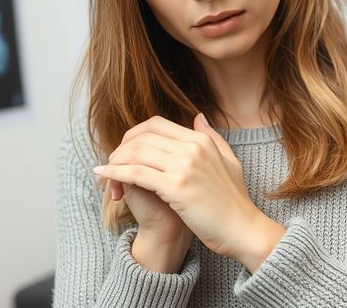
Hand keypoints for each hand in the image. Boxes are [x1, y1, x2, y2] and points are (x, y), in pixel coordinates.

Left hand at [95, 114, 285, 271]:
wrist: (242, 230)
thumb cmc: (234, 201)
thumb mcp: (228, 160)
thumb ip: (211, 136)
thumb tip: (197, 116)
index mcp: (201, 140)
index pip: (155, 124)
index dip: (133, 134)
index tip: (124, 149)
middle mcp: (192, 148)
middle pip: (142, 136)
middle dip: (120, 148)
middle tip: (111, 163)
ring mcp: (185, 167)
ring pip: (135, 152)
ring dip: (115, 161)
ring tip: (106, 172)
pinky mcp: (176, 188)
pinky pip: (136, 173)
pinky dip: (115, 173)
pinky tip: (104, 176)